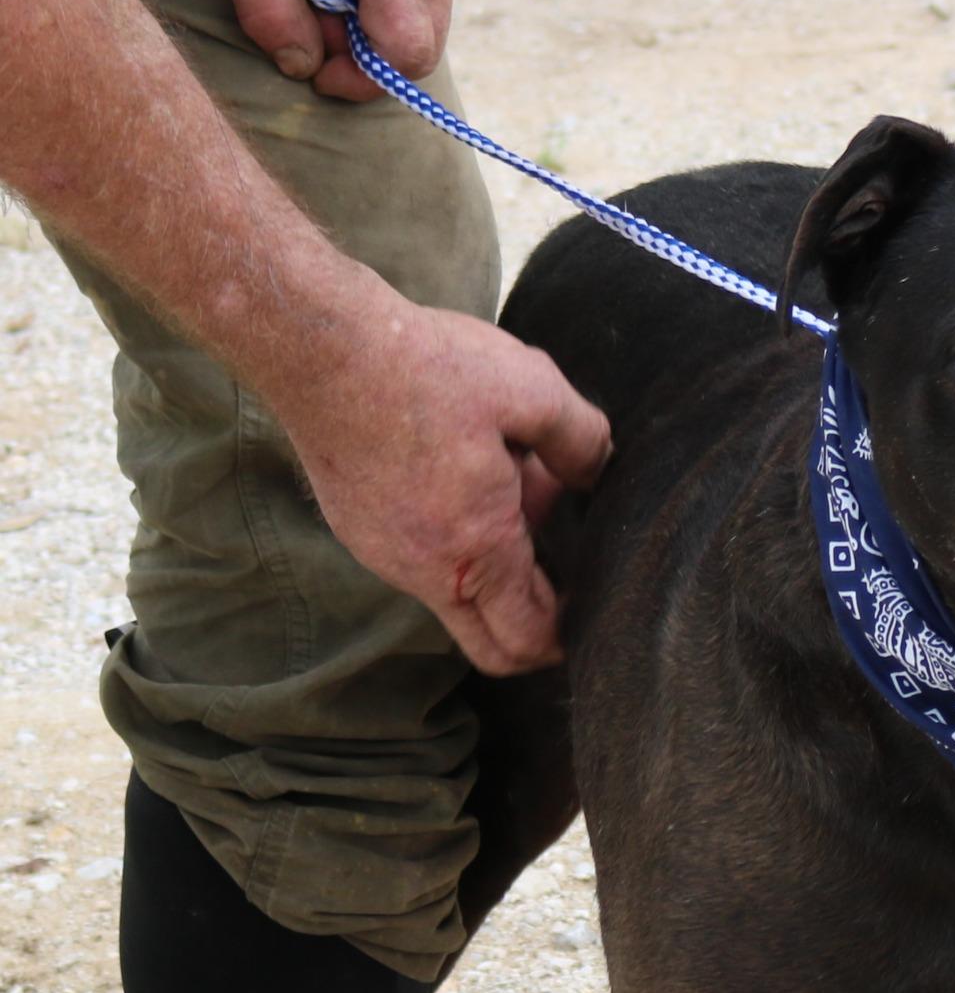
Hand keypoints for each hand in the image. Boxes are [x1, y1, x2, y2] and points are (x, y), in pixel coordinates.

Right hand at [275, 294, 610, 673]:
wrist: (319, 347)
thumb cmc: (426, 369)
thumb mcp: (532, 389)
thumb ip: (582, 440)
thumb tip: (597, 473)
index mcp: (478, 552)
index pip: (527, 641)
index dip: (565, 635)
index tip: (588, 604)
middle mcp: (425, 572)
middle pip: (492, 646)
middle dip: (534, 624)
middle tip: (561, 571)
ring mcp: (385, 556)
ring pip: (457, 596)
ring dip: (496, 562)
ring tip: (516, 480)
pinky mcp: (359, 531)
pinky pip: (422, 561)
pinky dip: (456, 539)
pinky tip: (467, 471)